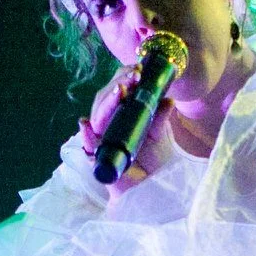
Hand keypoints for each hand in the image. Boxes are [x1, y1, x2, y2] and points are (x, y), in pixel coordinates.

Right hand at [80, 59, 177, 196]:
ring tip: (118, 91)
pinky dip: (88, 135)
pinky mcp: (97, 157)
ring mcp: (101, 138)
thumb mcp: (160, 133)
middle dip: (117, 84)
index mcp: (121, 111)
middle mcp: (108, 122)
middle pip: (105, 98)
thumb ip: (160, 116)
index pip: (117, 87)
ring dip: (106, 103)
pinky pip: (88, 144)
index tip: (138, 69)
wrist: (152, 186)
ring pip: (97, 116)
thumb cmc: (153, 158)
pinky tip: (87, 125)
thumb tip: (168, 98)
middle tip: (132, 77)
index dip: (124, 77)